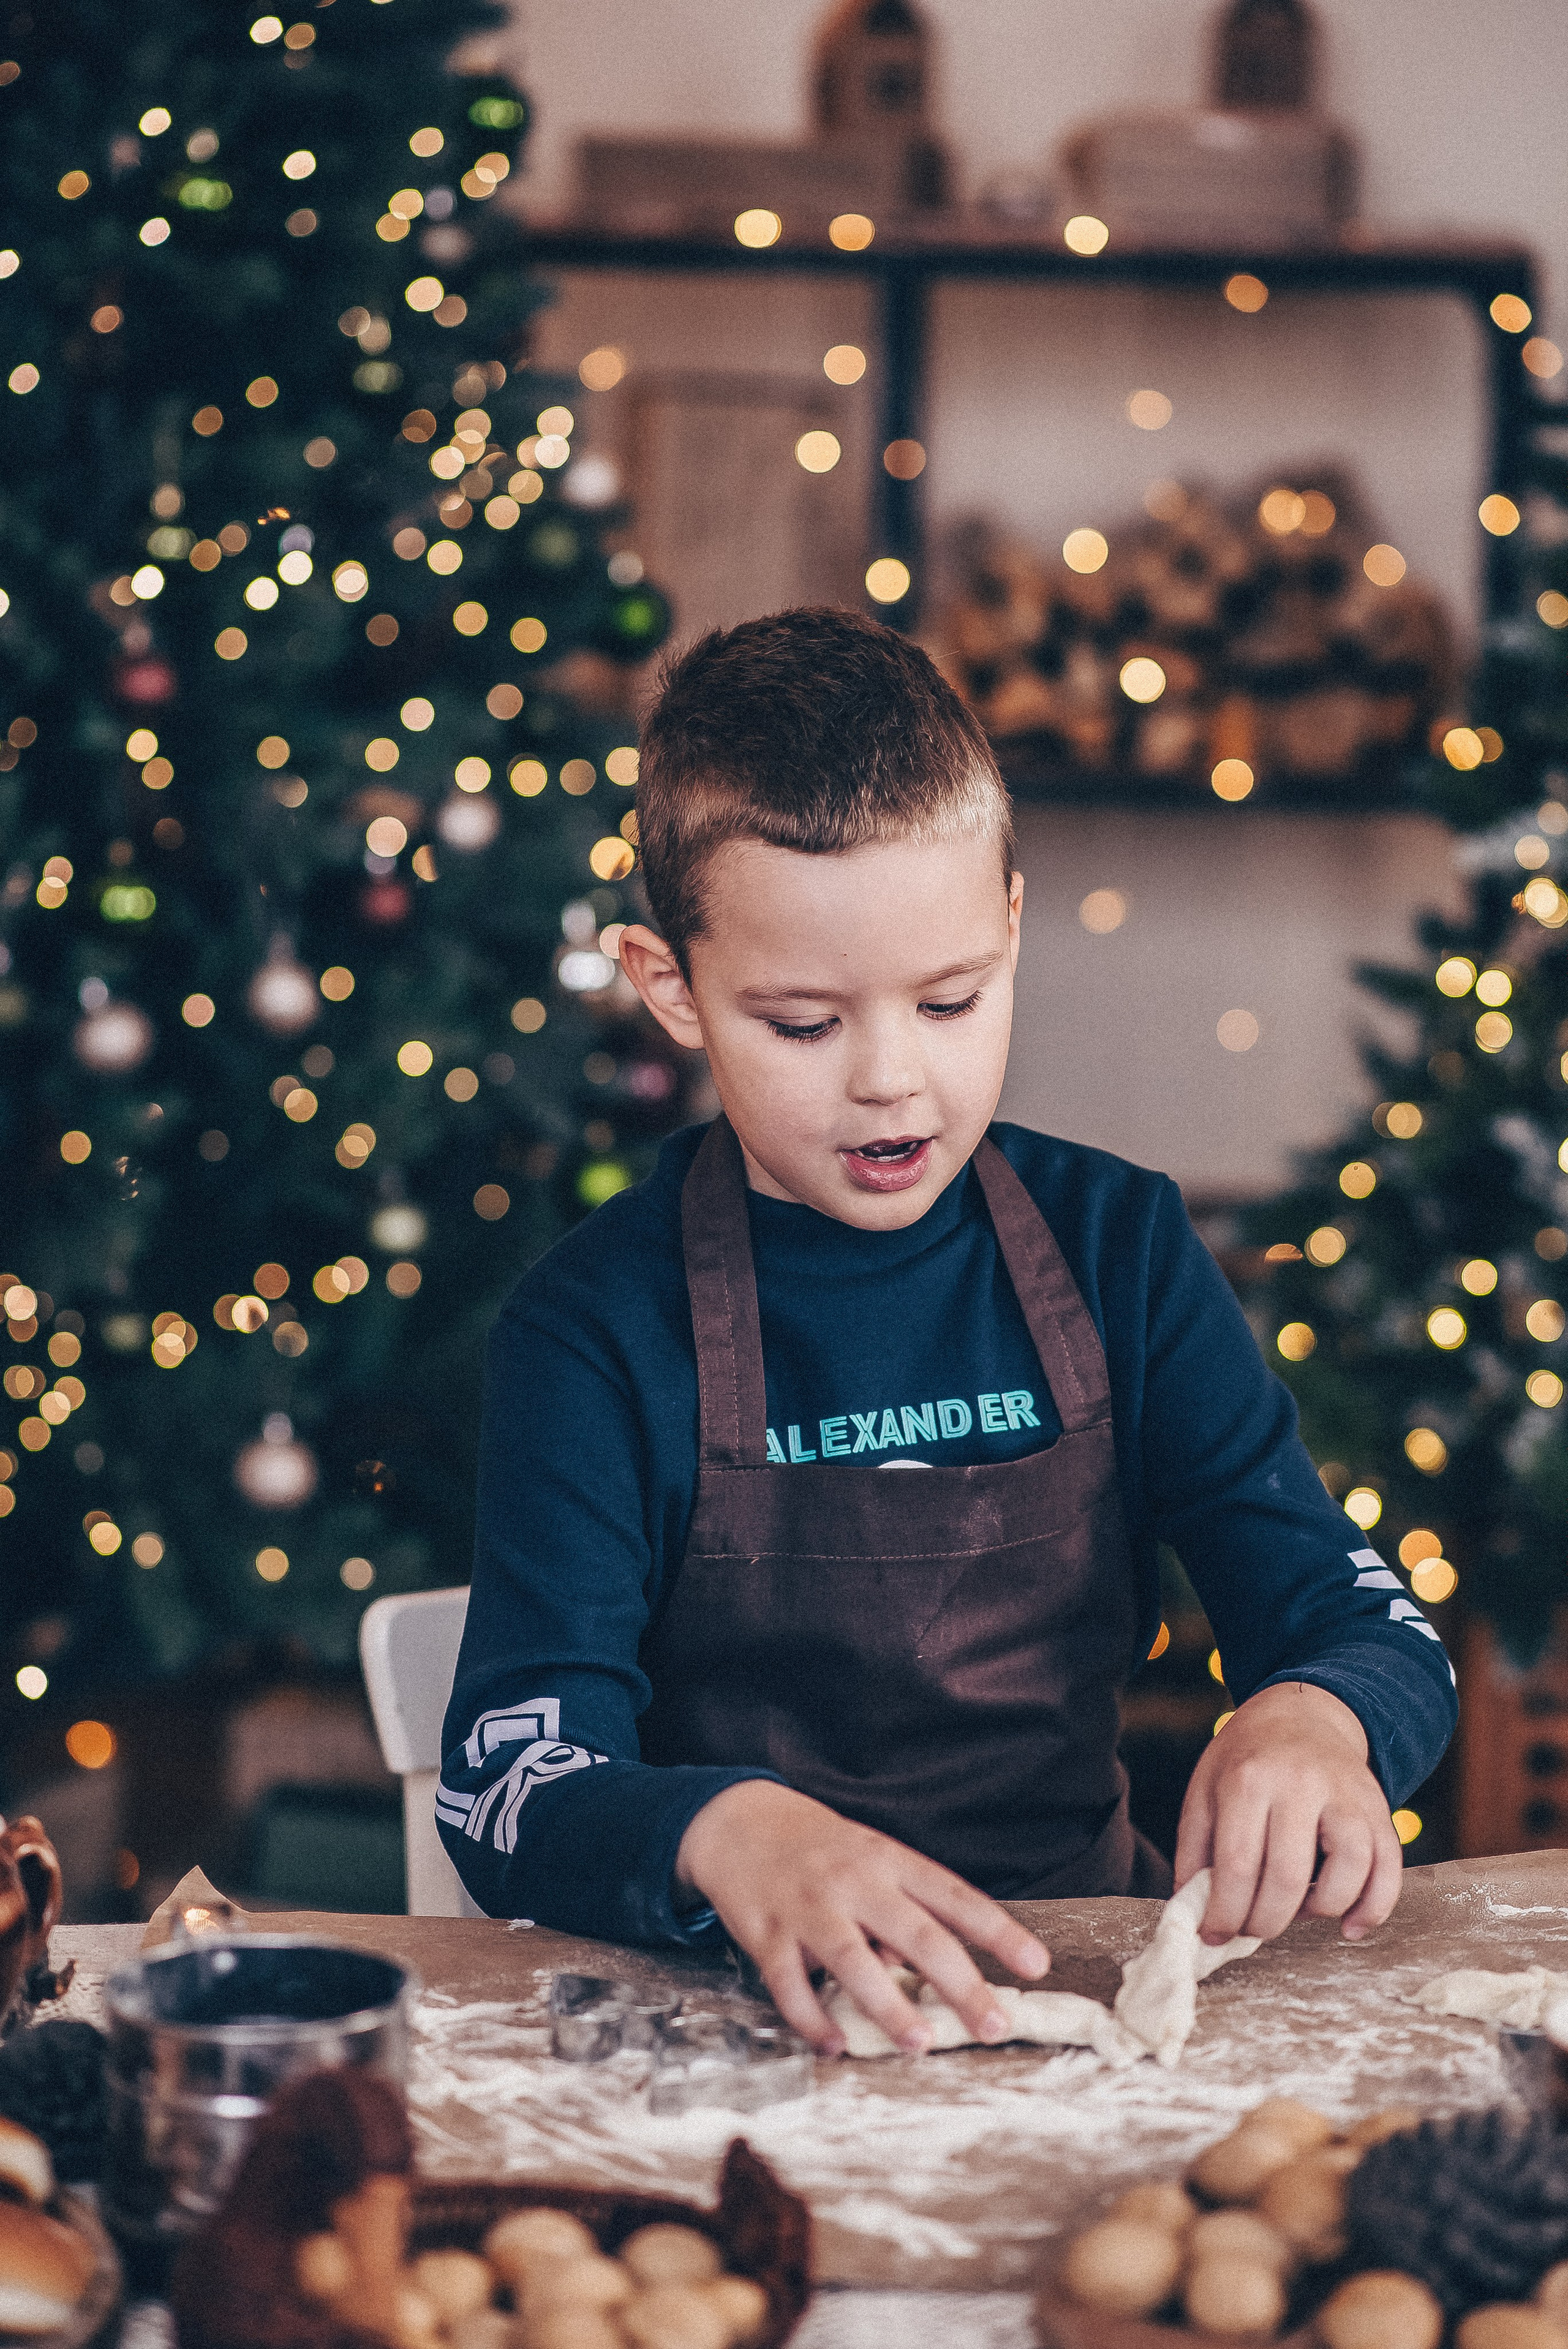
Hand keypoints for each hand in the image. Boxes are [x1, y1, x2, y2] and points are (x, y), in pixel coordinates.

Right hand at [675, 1780, 1049, 2054]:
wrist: (736, 1820)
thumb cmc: (816, 1847)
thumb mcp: (867, 1857)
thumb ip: (899, 1909)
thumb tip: (924, 1976)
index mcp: (887, 1858)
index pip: (954, 1896)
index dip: (999, 1932)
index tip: (1038, 1965)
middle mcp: (853, 1880)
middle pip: (916, 1935)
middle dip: (960, 1984)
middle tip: (994, 2025)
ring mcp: (808, 1906)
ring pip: (855, 1962)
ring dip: (890, 2007)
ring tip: (921, 2043)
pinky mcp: (765, 1932)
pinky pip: (791, 1986)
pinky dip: (814, 2020)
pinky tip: (837, 2045)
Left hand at [1174, 1681, 1403, 1946]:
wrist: (1301, 1714)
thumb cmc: (1245, 1761)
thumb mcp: (1204, 1792)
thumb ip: (1194, 1853)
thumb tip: (1195, 1917)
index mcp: (1249, 1778)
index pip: (1237, 1865)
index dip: (1224, 1913)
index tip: (1214, 1935)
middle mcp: (1302, 1783)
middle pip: (1288, 1877)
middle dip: (1265, 1922)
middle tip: (1251, 1929)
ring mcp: (1347, 1795)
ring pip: (1349, 1872)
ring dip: (1319, 1911)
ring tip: (1296, 1911)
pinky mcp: (1380, 1809)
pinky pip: (1389, 1869)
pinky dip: (1374, 1908)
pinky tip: (1349, 1926)